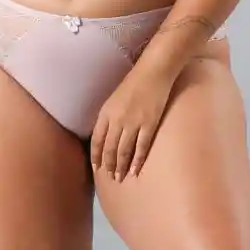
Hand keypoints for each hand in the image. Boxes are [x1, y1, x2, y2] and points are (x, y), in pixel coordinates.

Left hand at [90, 62, 174, 181]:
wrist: (153, 72)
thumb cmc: (134, 82)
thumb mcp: (114, 99)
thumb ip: (109, 116)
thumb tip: (106, 134)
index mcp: (106, 112)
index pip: (97, 139)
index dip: (96, 155)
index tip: (96, 167)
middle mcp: (117, 120)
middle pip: (110, 148)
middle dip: (108, 164)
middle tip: (110, 177)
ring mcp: (133, 123)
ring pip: (124, 151)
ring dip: (121, 166)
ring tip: (120, 177)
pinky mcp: (149, 125)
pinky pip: (141, 147)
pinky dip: (137, 161)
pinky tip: (135, 170)